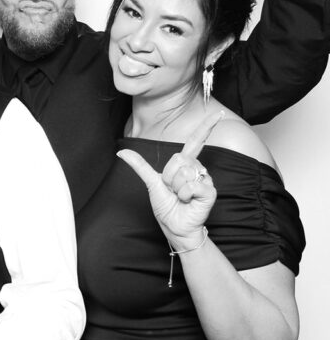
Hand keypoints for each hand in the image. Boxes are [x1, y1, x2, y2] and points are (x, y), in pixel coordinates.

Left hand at [117, 111, 222, 248]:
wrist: (174, 226)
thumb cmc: (166, 206)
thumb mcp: (150, 182)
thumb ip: (139, 165)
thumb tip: (121, 151)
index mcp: (185, 164)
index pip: (197, 141)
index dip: (207, 126)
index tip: (219, 113)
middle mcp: (197, 168)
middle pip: (179, 158)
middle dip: (168, 176)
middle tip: (172, 190)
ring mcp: (205, 179)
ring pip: (184, 172)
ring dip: (175, 188)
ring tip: (180, 196)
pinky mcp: (210, 191)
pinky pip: (192, 185)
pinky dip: (184, 195)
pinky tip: (187, 201)